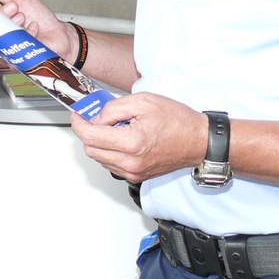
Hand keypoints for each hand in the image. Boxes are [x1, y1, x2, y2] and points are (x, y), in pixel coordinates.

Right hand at [0, 0, 78, 61]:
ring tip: (26, 19)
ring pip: (2, 37)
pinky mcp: (20, 59)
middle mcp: (0, 39)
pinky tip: (35, 29)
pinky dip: (28, 32)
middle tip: (14, 9)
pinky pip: (17, 46)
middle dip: (2, 15)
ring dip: (15, 24)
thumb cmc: (40, 18)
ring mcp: (9, 50)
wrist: (60, 33)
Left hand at [69, 92, 207, 182]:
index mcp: (131, 143)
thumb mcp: (143, 102)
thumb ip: (113, 109)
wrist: (199, 141)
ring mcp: (133, 172)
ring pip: (100, 159)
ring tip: (116, 127)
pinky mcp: (137, 176)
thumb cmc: (178, 121)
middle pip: (91, 150)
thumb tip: (96, 118)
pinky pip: (112, 164)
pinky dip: (110, 151)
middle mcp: (130, 163)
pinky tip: (122, 138)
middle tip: (97, 118)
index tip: (78, 116)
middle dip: (89, 133)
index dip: (79, 124)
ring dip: (100, 143)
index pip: (90, 136)